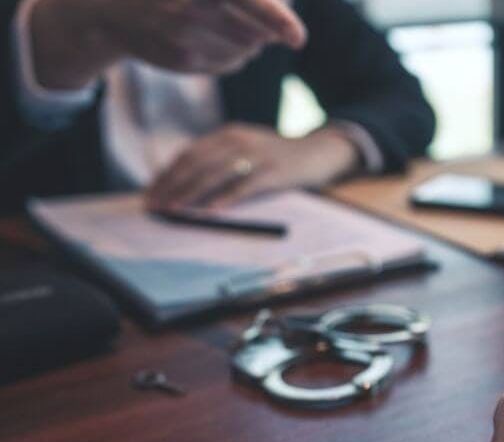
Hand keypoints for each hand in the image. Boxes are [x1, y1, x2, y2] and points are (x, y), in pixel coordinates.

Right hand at [31, 0, 306, 88]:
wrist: (107, 9)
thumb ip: (246, 1)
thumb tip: (283, 10)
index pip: (251, 2)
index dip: (280, 21)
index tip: (298, 39)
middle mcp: (188, 9)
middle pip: (256, 33)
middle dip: (267, 27)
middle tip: (262, 20)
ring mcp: (184, 39)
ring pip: (246, 50)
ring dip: (251, 40)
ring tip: (224, 21)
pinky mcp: (183, 62)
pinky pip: (229, 64)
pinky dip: (233, 54)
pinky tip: (212, 37)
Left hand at [146, 124, 360, 209]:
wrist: (318, 153)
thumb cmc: (278, 158)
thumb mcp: (246, 150)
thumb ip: (220, 160)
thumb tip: (184, 184)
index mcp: (228, 134)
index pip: (189, 153)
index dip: (167, 174)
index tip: (151, 193)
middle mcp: (239, 139)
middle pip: (197, 162)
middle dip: (172, 185)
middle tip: (155, 204)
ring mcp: (258, 154)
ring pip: (216, 173)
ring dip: (192, 192)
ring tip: (175, 208)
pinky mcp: (275, 171)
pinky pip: (246, 185)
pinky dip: (227, 198)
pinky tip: (212, 210)